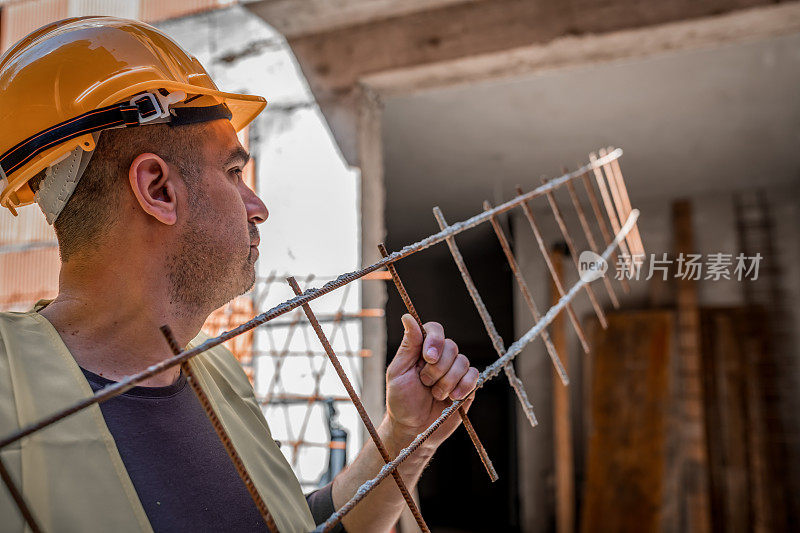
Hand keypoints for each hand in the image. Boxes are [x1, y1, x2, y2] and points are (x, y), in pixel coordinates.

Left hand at [384, 314, 478, 449]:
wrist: (413, 429)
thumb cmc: (401, 401)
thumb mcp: (398, 372)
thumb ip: (408, 346)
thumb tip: (408, 316)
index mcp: (422, 350)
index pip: (435, 330)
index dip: (435, 340)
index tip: (427, 358)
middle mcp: (440, 357)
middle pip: (452, 347)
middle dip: (438, 369)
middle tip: (425, 383)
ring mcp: (455, 371)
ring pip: (463, 362)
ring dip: (448, 381)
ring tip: (435, 394)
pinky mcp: (467, 386)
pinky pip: (474, 376)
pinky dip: (464, 386)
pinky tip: (453, 397)